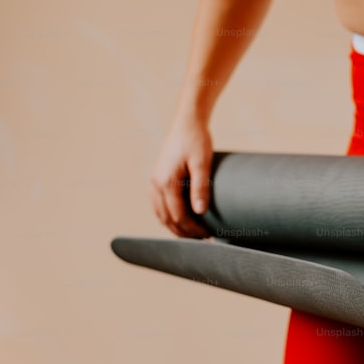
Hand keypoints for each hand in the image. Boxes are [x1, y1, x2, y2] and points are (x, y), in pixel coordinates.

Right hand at [149, 116, 212, 237]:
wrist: (187, 123)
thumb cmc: (197, 140)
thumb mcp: (203, 162)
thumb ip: (201, 187)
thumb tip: (200, 211)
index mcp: (165, 182)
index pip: (178, 216)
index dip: (193, 229)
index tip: (208, 236)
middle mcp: (155, 184)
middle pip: (167, 219)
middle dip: (184, 232)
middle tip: (204, 239)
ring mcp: (154, 182)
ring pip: (161, 214)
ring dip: (176, 227)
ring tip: (194, 234)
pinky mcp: (157, 178)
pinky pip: (159, 205)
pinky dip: (169, 216)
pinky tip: (182, 220)